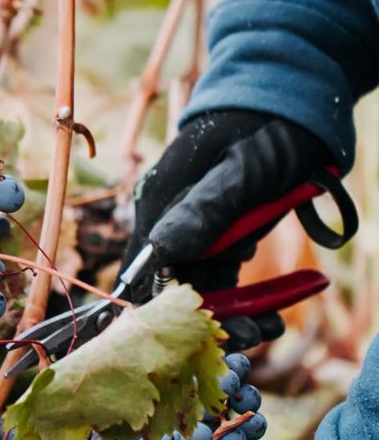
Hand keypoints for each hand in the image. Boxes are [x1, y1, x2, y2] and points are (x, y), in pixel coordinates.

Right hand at [121, 110, 331, 349]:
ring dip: (231, 316)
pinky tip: (270, 314)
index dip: (162, 310)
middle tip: (249, 336)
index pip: (143, 273)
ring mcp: (194, 233)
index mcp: (160, 206)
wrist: (297, 102)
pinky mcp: (219, 239)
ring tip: (267, 329)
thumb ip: (203, 209)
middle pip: (173, 290)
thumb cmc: (269, 128)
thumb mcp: (242, 167)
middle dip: (207, 320)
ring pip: (200, 293)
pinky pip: (222, 283)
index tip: (195, 337)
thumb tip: (161, 252)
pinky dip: (244, 302)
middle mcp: (168, 224)